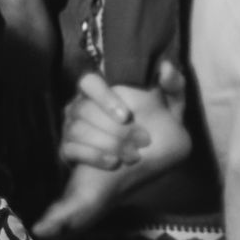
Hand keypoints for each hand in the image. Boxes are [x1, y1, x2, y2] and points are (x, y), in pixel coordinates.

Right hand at [34, 62, 190, 239]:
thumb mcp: (172, 113)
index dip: (103, 96)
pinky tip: (113, 163)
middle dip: (115, 130)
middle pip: (84, 109)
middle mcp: (81, 106)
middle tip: (142, 141)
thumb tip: (166, 68)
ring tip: (132, 156)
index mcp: (103, 92)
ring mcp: (70, 127)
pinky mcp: (66, 149)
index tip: (126, 116)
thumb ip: (172, 88)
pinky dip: (94, 156)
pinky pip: (71, 148)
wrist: (140, 172)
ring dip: (109, 144)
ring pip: (77, 129)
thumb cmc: (155, 136)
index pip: (89, 81)